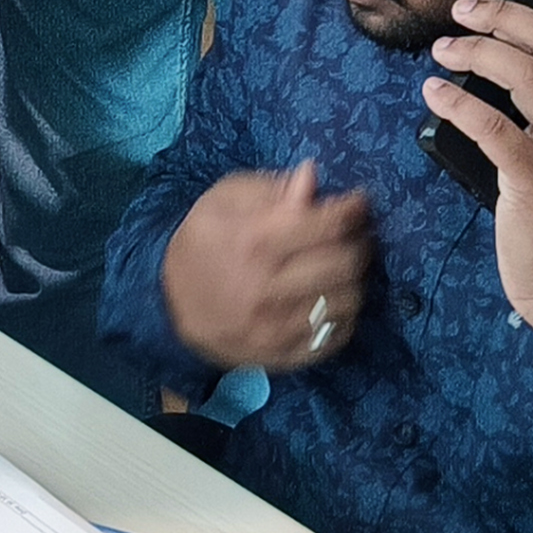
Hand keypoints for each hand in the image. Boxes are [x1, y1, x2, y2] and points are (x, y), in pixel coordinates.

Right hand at [160, 162, 370, 371]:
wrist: (170, 305)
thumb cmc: (202, 242)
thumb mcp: (224, 200)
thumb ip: (270, 188)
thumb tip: (311, 177)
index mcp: (253, 242)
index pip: (326, 224)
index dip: (353, 208)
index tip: (359, 201)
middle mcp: (268, 288)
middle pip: (344, 263)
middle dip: (362, 241)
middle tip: (360, 233)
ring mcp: (277, 328)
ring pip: (347, 301)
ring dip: (357, 278)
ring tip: (348, 265)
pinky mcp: (283, 356)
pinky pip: (335, 337)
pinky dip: (346, 315)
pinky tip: (335, 298)